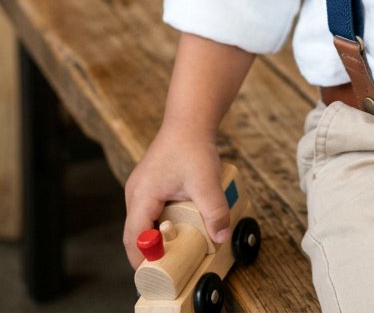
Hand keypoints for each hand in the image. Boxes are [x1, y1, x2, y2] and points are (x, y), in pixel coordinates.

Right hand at [123, 125, 231, 268]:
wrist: (190, 119)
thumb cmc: (193, 145)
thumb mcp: (206, 181)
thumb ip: (214, 211)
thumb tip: (220, 236)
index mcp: (142, 195)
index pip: (134, 238)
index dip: (143, 258)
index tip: (157, 273)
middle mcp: (136, 193)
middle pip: (135, 233)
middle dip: (149, 252)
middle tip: (168, 266)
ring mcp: (141, 188)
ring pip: (143, 222)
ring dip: (156, 237)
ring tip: (174, 250)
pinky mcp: (150, 185)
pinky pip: (150, 212)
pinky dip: (161, 223)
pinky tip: (178, 227)